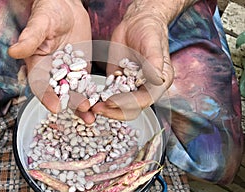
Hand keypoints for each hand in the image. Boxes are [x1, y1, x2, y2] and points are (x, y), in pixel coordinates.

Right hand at [8, 0, 92, 120]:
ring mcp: (68, 73)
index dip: (46, 97)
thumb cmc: (49, 12)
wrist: (67, 8)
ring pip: (74, 93)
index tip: (55, 107)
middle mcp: (52, 73)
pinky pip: (87, 85)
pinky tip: (99, 104)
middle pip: (59, 94)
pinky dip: (92, 95)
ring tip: (91, 117)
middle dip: (70, 104)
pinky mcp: (82, 70)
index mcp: (37, 64)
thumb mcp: (40, 24)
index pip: (40, 85)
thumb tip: (14, 51)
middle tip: (82, 111)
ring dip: (82, 105)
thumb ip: (30, 38)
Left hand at [92, 0, 181, 120]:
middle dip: (114, 111)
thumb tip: (156, 79)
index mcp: (159, 82)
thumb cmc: (149, 31)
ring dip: (105, 108)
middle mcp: (145, 88)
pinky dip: (99, 99)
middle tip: (98, 108)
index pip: (145, 100)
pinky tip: (90, 99)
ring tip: (91, 106)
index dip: (128, 103)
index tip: (112, 101)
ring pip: (118, 105)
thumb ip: (154, 61)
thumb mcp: (153, 43)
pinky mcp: (117, 82)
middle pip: (131, 108)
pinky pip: (109, 94)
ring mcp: (130, 87)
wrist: (136, 23)